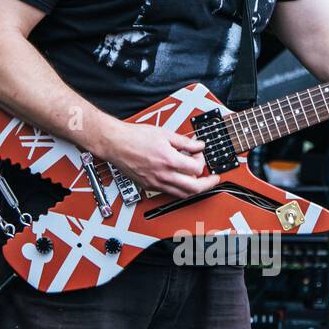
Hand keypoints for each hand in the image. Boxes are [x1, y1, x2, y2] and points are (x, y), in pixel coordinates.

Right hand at [101, 120, 219, 198]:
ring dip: (194, 189)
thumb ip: (184, 141)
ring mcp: (156, 183)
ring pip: (182, 194)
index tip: (200, 155)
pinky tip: (181, 181)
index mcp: (169, 160)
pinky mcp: (149, 186)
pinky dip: (180, 189)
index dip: (202, 161)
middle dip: (208, 184)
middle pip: (194, 188)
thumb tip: (198, 145)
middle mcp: (163, 175)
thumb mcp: (164, 134)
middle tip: (214, 179)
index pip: (196, 169)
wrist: (115, 143)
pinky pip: (170, 193)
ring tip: (199, 182)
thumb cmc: (134, 137)